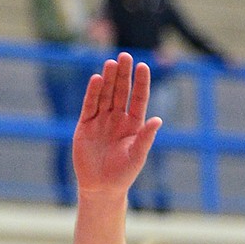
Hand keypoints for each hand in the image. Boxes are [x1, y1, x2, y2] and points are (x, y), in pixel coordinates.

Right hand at [72, 54, 161, 196]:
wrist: (101, 187)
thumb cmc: (123, 174)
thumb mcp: (137, 156)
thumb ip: (145, 137)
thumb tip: (158, 119)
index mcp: (133, 124)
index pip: (138, 98)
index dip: (140, 82)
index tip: (143, 66)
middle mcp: (118, 118)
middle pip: (121, 91)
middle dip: (123, 74)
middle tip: (124, 55)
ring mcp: (101, 120)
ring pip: (105, 94)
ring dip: (108, 79)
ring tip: (111, 63)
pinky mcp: (86, 125)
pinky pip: (90, 105)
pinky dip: (92, 92)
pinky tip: (96, 79)